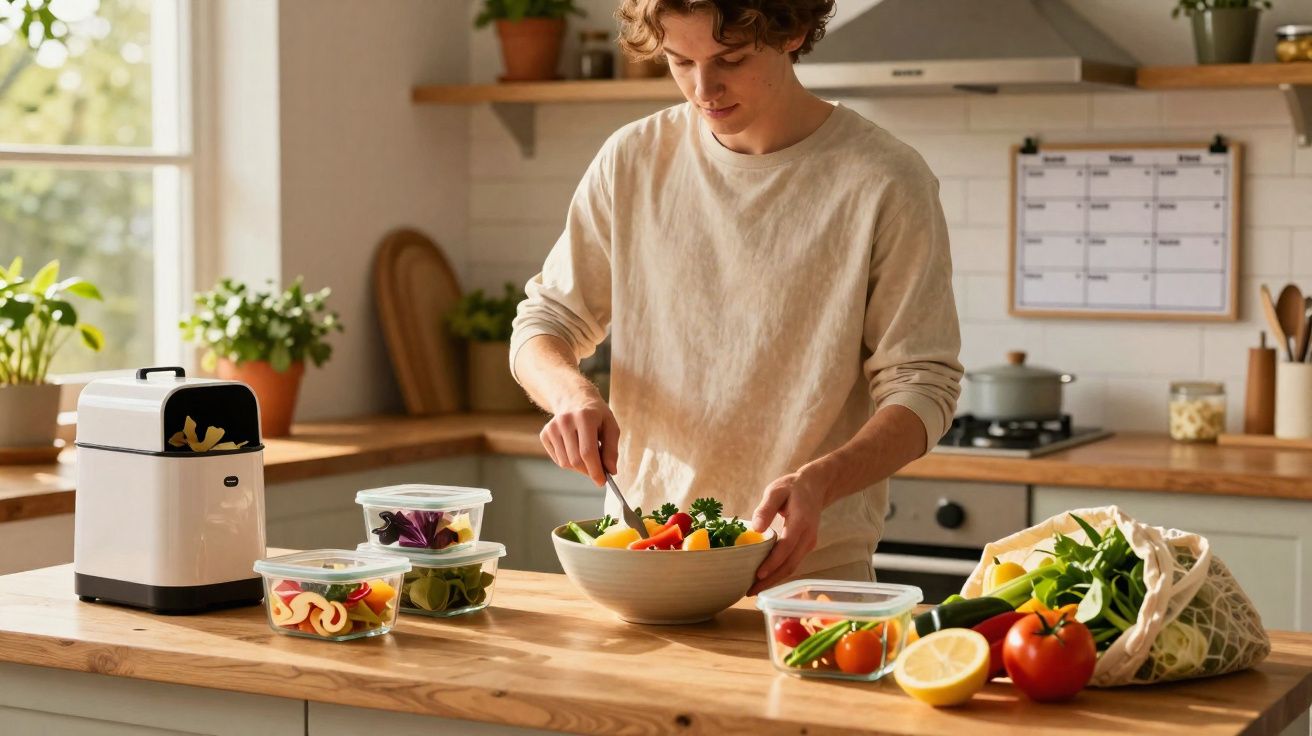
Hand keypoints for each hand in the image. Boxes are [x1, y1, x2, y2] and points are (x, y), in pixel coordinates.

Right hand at [539, 393, 619, 486]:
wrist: (573, 398)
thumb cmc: (596, 415)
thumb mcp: (611, 426)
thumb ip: (612, 449)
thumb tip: (611, 471)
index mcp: (585, 417)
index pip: (587, 451)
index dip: (595, 470)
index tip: (602, 482)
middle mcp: (565, 421)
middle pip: (576, 460)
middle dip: (588, 471)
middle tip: (598, 472)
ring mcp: (552, 427)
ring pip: (566, 463)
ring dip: (579, 467)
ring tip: (587, 455)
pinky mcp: (545, 434)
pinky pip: (558, 460)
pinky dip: (569, 461)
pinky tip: (575, 449)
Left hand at [747, 466, 831, 595]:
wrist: (816, 487)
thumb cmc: (792, 487)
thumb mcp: (776, 490)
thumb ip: (765, 508)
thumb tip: (756, 528)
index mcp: (801, 522)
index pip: (787, 547)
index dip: (773, 563)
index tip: (758, 574)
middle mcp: (808, 537)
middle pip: (790, 564)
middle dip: (771, 580)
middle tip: (750, 591)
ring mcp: (809, 543)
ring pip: (792, 567)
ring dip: (774, 580)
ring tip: (754, 589)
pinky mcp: (806, 546)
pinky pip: (793, 563)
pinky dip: (779, 573)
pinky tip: (765, 578)